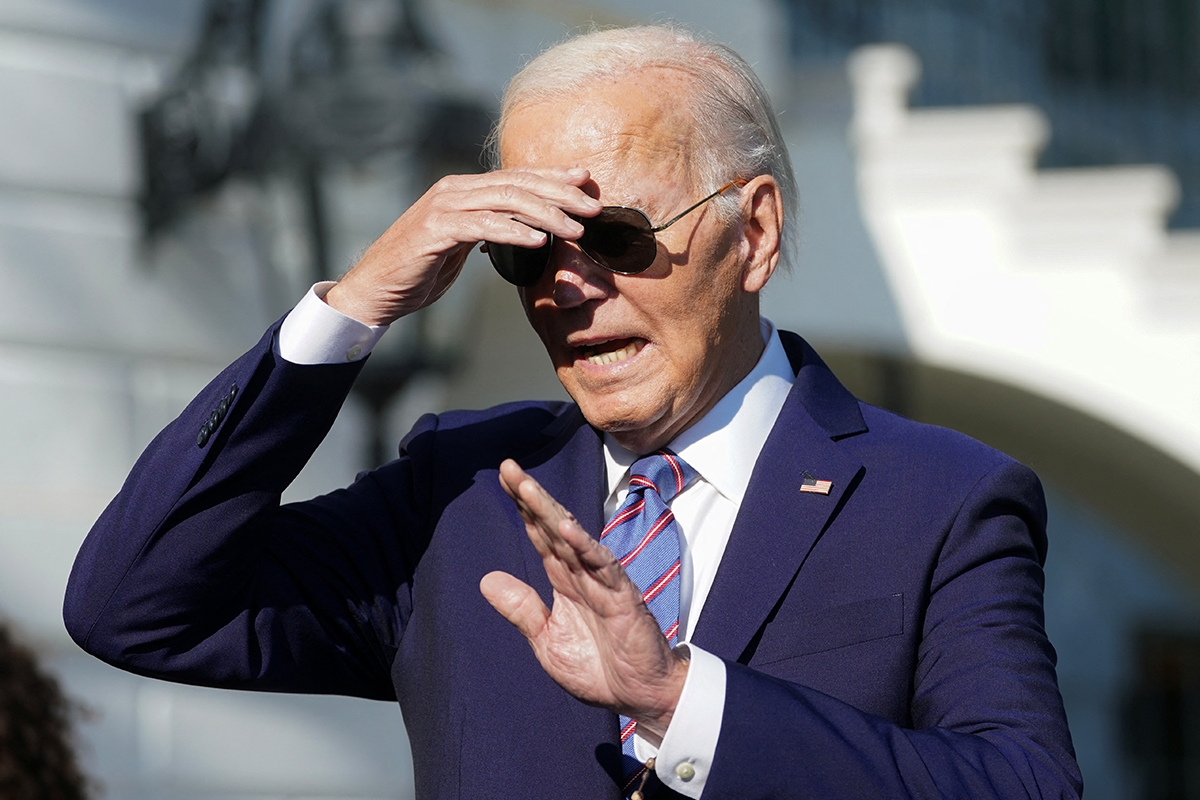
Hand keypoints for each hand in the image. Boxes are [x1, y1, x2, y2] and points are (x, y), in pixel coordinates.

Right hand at [324, 167, 600, 325]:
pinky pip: (483, 227)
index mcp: (463, 189)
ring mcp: (444, 207)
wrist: (377, 289)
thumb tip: (524, 229)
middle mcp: (454, 189)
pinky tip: (539, 241)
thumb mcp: (461, 244)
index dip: (553, 177)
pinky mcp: (436, 230)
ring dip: (547, 215)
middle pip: (518, 184)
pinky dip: (514, 232)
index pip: (516, 176)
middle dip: (560, 195)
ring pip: (506, 201)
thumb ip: (487, 228)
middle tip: (593, 208)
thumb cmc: (420, 269)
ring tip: (576, 230)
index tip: (586, 182)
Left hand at [479, 459, 687, 744]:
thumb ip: (522, 610)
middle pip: (552, 527)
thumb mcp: (546, 642)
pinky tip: (567, 528)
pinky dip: (585, 547)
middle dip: (531, 497)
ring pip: (574, 539)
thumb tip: (485, 579)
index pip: (540, 535)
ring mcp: (603, 583)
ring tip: (527, 488)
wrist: (640, 696)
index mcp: (564, 581)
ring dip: (550, 512)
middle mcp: (582, 574)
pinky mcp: (623, 598)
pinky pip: (603, 567)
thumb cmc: (599, 668)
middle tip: (508, 467)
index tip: (504, 477)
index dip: (523, 507)